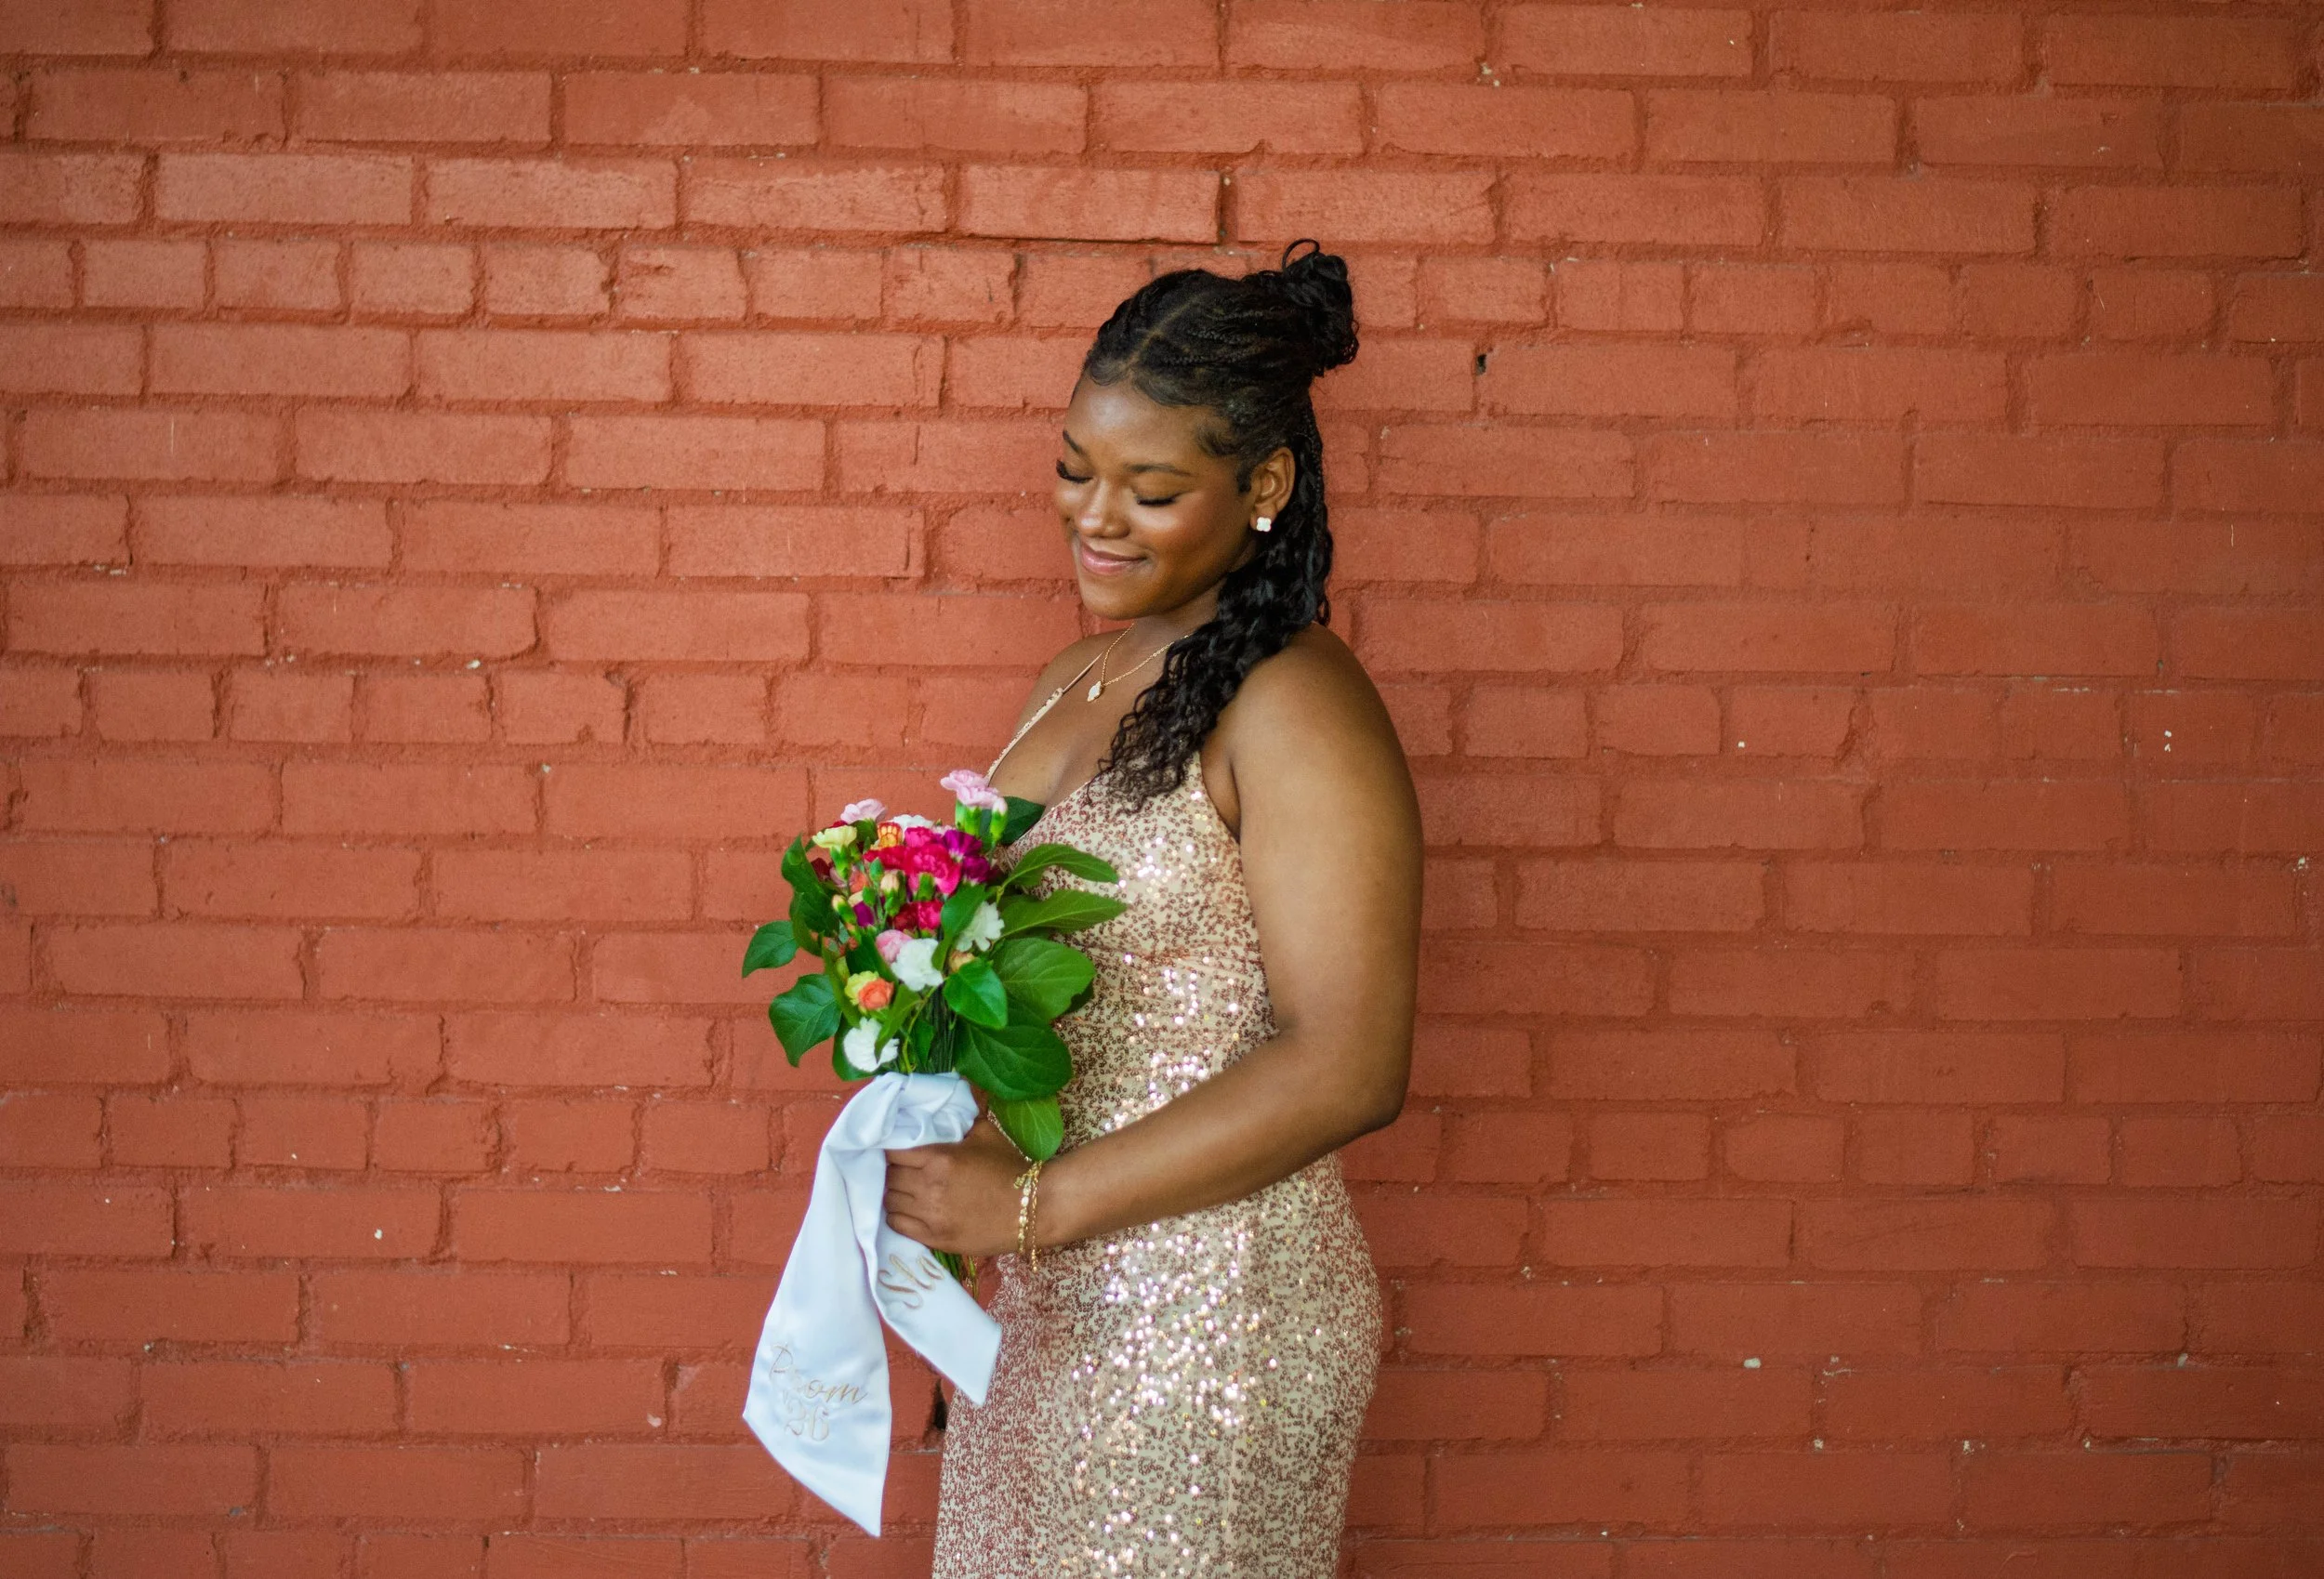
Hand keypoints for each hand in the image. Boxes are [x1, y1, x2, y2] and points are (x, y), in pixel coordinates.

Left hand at [884, 1112, 1030, 1256]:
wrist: (1033, 1209)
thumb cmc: (1009, 1168)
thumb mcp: (986, 1133)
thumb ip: (959, 1118)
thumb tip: (942, 1105)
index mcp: (939, 1159)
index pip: (893, 1152)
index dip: (890, 1149)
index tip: (894, 1148)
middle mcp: (929, 1187)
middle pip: (889, 1177)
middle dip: (890, 1171)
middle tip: (898, 1169)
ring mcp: (930, 1216)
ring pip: (889, 1202)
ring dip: (892, 1193)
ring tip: (902, 1189)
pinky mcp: (934, 1238)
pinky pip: (897, 1226)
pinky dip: (896, 1215)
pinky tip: (905, 1209)